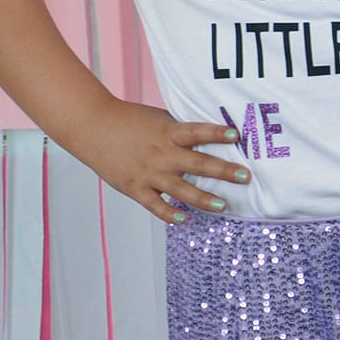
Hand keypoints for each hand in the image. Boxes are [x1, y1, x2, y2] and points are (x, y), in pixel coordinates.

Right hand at [84, 101, 251, 224]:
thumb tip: (208, 134)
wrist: (93, 127)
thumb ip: (180, 129)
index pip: (197, 132)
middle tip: (246, 177)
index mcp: (168, 132)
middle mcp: (162, 154)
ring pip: (181, 189)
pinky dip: (169, 214)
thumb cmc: (128, 120)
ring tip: (223, 205)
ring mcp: (149, 173)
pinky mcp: (135, 187)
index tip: (237, 135)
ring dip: (203, 198)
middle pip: (197, 163)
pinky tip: (184, 220)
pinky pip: (155, 204)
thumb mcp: (158, 119)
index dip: (217, 133)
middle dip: (224, 171)